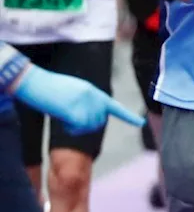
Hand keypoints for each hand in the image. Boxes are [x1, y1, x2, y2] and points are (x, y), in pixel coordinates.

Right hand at [13, 66, 144, 134]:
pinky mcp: (76, 110)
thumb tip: (90, 119)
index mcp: (94, 92)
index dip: (128, 116)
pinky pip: (79, 129)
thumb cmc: (49, 88)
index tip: (141, 123)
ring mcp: (86, 103)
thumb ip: (86, 103)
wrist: (35, 82)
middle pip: (99, 122)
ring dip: (77, 128)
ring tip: (64, 115)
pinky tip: (62, 119)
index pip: (114, 106)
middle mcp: (94, 97)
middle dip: (86, 126)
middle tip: (69, 119)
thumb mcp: (73, 92)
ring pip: (90, 127)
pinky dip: (70, 129)